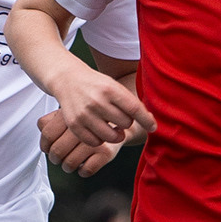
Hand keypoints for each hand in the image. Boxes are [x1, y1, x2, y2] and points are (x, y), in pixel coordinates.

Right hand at [37, 69, 154, 176]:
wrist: (67, 79)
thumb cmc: (95, 85)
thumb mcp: (114, 86)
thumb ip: (130, 102)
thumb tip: (150, 122)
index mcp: (110, 89)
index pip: (134, 108)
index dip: (146, 120)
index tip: (153, 127)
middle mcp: (97, 101)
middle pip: (125, 123)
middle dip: (126, 123)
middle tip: (120, 117)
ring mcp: (84, 114)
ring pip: (111, 136)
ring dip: (116, 135)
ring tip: (113, 128)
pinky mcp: (74, 124)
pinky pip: (95, 142)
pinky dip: (100, 140)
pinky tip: (100, 131)